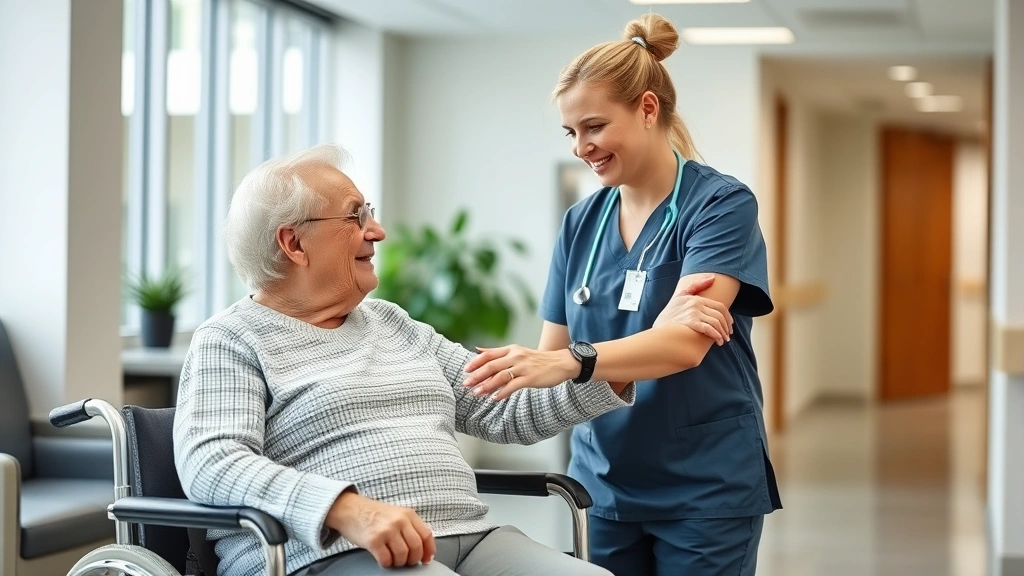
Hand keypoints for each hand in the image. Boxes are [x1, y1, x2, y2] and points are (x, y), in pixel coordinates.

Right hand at [326, 491, 435, 567]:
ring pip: (402, 556)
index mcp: (407, 514)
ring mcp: (386, 530)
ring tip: (393, 560)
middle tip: (407, 562)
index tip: (426, 559)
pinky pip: (386, 560)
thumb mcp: (396, 513)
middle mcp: (399, 521)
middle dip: (413, 559)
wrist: (350, 509)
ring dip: (399, 563)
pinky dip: (386, 564)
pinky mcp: (373, 540)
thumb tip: (422, 547)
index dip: (428, 550)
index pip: (426, 535)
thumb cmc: (372, 513)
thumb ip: (409, 526)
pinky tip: (383, 560)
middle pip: (416, 547)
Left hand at [462, 345, 578, 400]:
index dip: (475, 362)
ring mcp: (523, 367)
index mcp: (511, 349)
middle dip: (477, 375)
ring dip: (487, 385)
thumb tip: (477, 350)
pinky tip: (494, 398)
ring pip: (500, 376)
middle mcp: (515, 356)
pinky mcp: (530, 378)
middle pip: (492, 365)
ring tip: (476, 393)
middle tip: (465, 384)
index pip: (489, 354)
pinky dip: (502, 392)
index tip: (465, 370)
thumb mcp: (518, 351)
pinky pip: (513, 386)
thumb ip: (498, 353)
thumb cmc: (538, 360)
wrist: (561, 363)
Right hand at [654, 274, 733, 344]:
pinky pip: (709, 328)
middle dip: (727, 326)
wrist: (657, 331)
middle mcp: (695, 304)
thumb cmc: (668, 316)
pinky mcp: (690, 323)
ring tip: (723, 340)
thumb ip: (696, 286)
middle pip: (720, 314)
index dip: (728, 317)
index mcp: (695, 298)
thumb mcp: (679, 296)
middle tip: (728, 335)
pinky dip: (716, 335)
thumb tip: (712, 278)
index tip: (729, 325)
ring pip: (716, 322)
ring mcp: (693, 313)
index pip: (719, 306)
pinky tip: (718, 341)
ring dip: (723, 333)